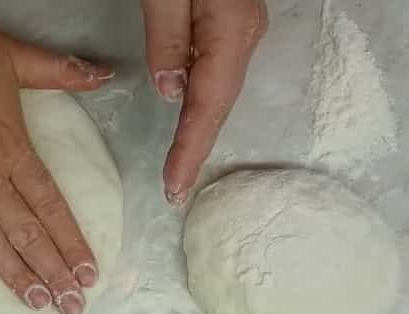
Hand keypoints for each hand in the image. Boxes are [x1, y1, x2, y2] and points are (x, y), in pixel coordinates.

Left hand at [141, 0, 267, 205]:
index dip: (190, 150)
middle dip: (195, 149)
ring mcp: (242, 29)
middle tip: (174, 191)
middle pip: (217, 104)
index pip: (208, 105)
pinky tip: (188, 119)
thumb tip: (170, 91)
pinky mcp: (231, 23)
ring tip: (179, 167)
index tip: (174, 188)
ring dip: (198, 129)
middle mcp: (244, 35)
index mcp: (229, 31)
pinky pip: (215, 71)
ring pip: (218, 89)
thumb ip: (168, 36)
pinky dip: (201, 101)